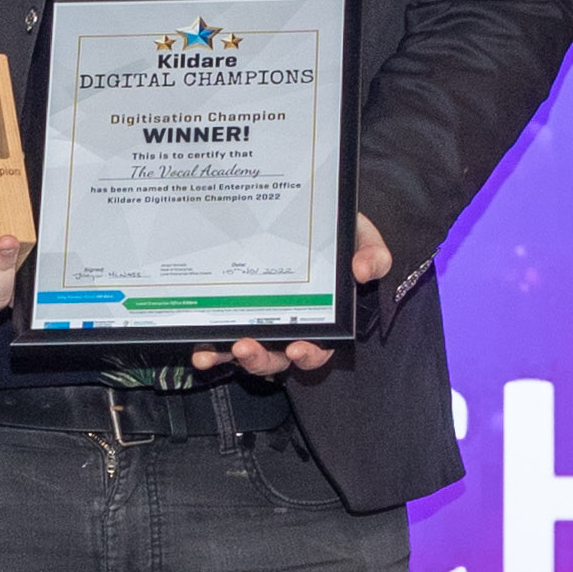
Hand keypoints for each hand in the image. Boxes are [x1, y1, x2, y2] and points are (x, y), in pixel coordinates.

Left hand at [193, 217, 396, 380]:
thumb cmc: (338, 233)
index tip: (298, 349)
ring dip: (228, 356)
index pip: (319, 348)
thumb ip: (373, 255)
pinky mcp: (236, 312)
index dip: (309, 354)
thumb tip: (364, 270)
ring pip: (247, 352)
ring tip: (210, 353)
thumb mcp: (362, 238)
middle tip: (245, 348)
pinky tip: (199, 349)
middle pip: (277, 358)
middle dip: (259, 359)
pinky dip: (210, 347)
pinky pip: (222, 336)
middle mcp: (290, 328)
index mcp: (323, 320)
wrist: (307, 212)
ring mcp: (261, 323)